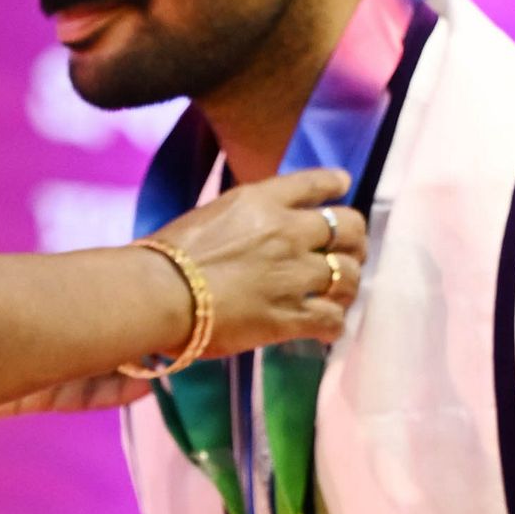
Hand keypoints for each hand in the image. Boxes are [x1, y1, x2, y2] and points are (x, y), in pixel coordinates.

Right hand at [157, 166, 366, 358]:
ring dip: (348, 286)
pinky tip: (327, 329)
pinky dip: (334, 325)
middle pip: (350, 229)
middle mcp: (288, 232)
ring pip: (349, 276)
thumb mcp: (212, 214)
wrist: (160, 293)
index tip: (343, 187)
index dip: (335, 185)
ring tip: (339, 296)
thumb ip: (246, 216)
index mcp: (264, 201)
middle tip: (349, 255)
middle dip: (355, 242)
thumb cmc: (169, 254)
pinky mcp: (290, 316)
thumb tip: (255, 231)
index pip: (316, 184)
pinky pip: (332, 320)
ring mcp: (294, 274)